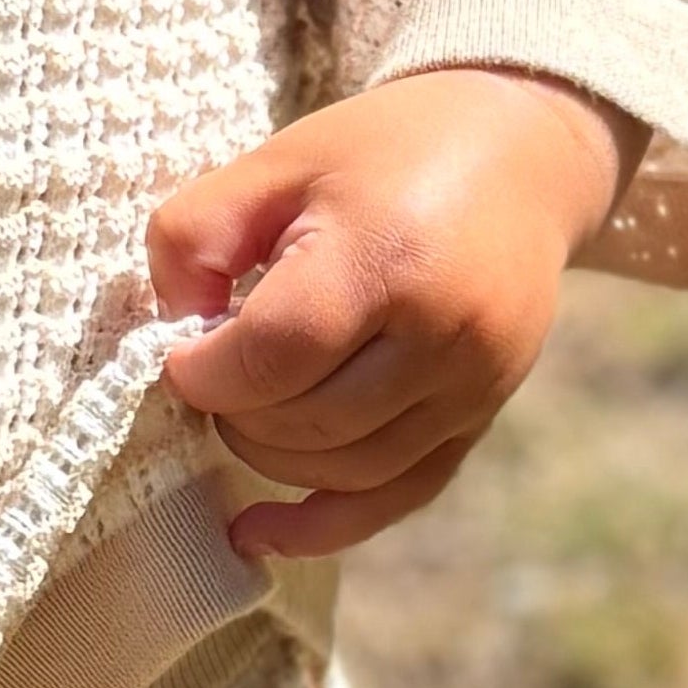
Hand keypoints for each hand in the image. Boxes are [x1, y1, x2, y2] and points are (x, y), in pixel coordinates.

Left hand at [147, 67, 639, 560]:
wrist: (518, 154)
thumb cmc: (380, 152)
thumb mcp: (275, 162)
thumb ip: (196, 236)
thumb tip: (169, 327)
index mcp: (387, 258)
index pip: (272, 356)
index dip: (202, 369)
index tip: (176, 349)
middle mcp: (443, 335)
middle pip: (307, 424)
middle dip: (234, 412)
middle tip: (212, 371)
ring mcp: (474, 387)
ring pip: (347, 471)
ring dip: (270, 458)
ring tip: (244, 408)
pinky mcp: (482, 417)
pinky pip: (399, 496)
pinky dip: (324, 526)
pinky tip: (258, 534)